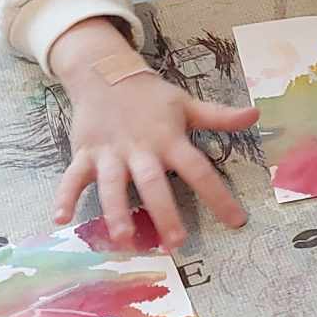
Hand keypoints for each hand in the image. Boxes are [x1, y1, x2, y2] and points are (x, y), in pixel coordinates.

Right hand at [49, 18, 256, 249]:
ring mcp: (110, 152)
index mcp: (169, 139)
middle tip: (176, 242)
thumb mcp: (187, 104)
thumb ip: (219, 116)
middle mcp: (140, 149)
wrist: (105, 74)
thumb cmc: (151, 98)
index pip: (199, 169)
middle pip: (154, 183)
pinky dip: (65, 196)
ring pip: (113, 185)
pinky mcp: (85, 154)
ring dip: (116, 211)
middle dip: (164, 212)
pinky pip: (73, 177)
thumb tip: (256, 114)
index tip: (236, 221)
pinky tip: (61, 219)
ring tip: (124, 239)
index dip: (218, 195)